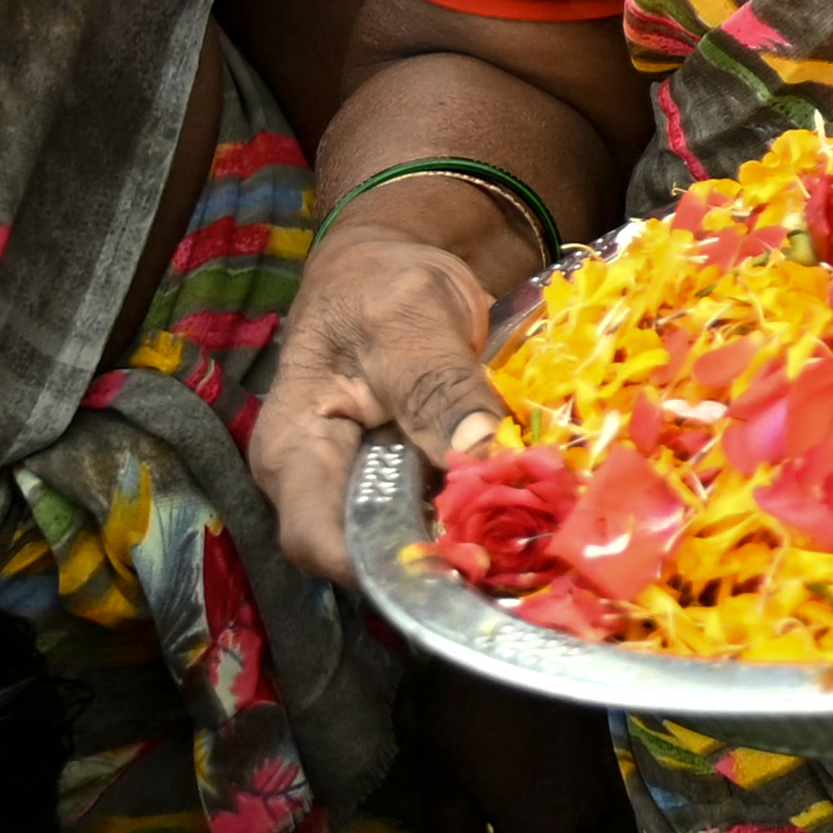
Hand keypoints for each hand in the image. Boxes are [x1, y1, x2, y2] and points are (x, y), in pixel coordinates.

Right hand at [249, 201, 526, 572]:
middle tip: (517, 558)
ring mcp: (367, 485)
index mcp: (295, 450)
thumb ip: (440, 387)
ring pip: (417, 537)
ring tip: (537, 537)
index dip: (378, 566)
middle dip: (442, 560)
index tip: (454, 567)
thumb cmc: (381, 288)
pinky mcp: (410, 481)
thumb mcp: (410, 323)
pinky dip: (485, 514)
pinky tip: (534, 510)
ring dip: (473, 541)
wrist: (395, 265)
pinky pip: (444, 513)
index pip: (317, 538)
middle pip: (373, 549)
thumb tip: (478, 453)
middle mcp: (324, 484)